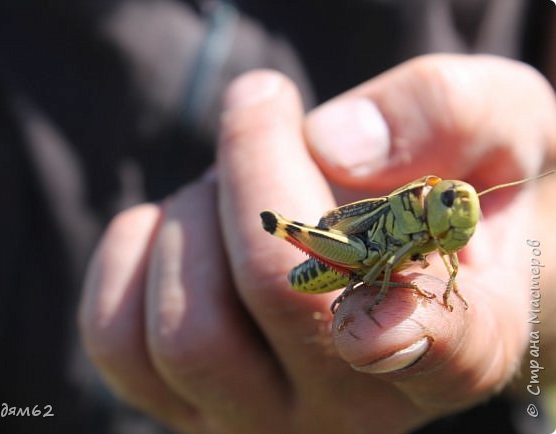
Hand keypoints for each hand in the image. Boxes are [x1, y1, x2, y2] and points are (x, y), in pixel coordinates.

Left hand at [79, 54, 555, 432]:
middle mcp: (359, 403)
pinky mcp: (188, 404)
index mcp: (460, 340)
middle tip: (267, 114)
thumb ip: (449, 116)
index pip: (439, 355)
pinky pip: (118, 340)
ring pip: (187, 334)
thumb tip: (336, 146)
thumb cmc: (445, 187)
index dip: (402, 329)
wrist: (395, 241)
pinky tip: (186, 233)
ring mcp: (264, 416)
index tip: (364, 296)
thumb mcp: (498, 123)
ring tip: (229, 188)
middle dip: (252, 168)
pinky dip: (134, 255)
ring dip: (193, 217)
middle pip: (278, 294)